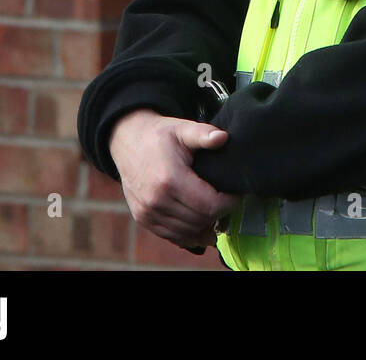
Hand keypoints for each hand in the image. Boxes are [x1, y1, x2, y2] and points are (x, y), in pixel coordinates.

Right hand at [108, 109, 241, 250]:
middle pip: (200, 220)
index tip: (237, 193)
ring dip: (205, 226)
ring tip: (218, 213)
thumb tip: (223, 137)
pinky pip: (171, 236)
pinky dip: (189, 234)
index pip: (209, 205)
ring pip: (187, 232)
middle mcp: (156, 201)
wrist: (127, 141)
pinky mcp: (143, 218)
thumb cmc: (159, 135)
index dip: (229, 203)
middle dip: (220, 214)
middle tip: (229, 202)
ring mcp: (147, 212)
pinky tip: (202, 227)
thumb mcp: (183, 129)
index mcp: (170, 180)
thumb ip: (203, 134)